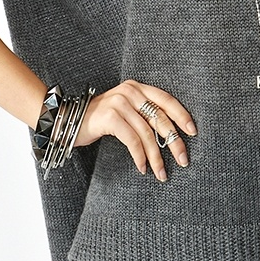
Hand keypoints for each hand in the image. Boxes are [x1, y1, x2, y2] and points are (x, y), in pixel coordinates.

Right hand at [74, 79, 196, 181]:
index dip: (182, 116)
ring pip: (147, 134)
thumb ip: (143, 115)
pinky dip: (140, 157)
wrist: (66, 120)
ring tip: (162, 173)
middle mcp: (130, 91)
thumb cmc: (99, 119)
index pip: (166, 100)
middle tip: (183, 160)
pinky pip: (132, 140)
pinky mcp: (110, 117)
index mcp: (137, 87)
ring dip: (156, 157)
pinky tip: (142, 168)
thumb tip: (170, 136)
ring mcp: (119, 103)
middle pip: (160, 119)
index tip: (193, 133)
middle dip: (174, 142)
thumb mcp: (124, 111)